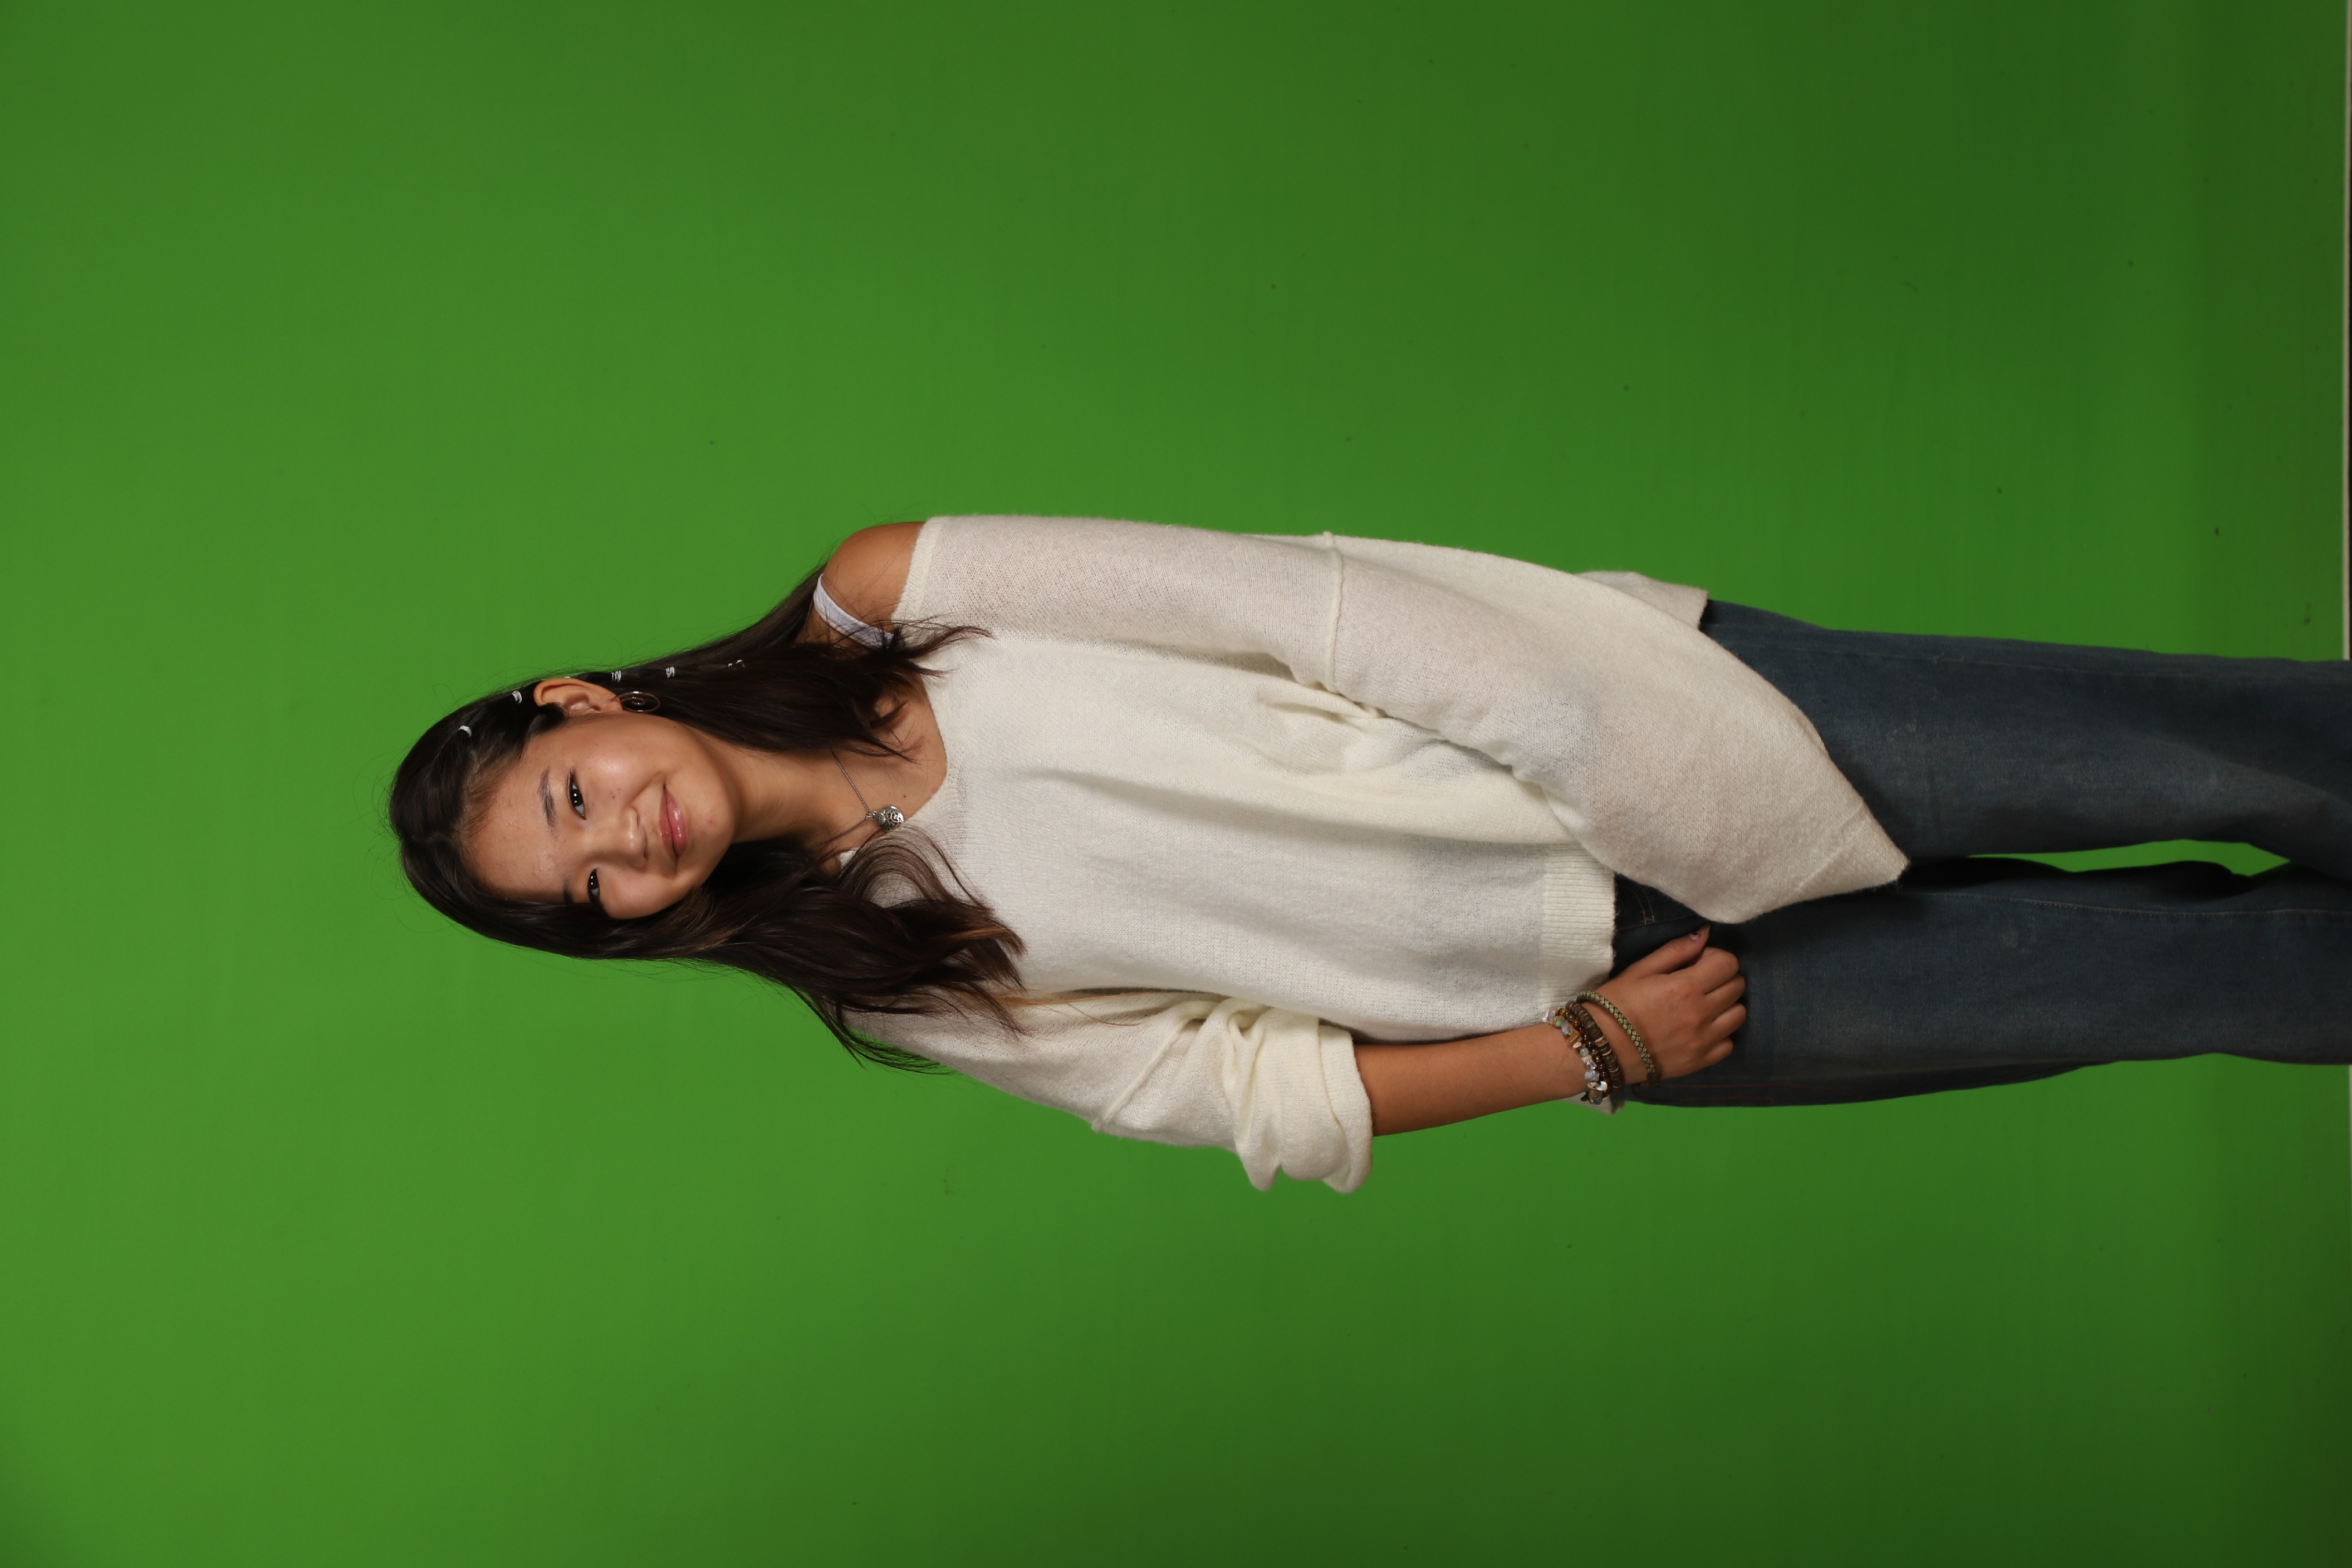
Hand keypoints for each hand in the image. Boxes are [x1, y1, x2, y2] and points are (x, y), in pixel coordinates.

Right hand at [1591, 927, 1744, 1082]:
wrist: (1600, 1047)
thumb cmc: (1616, 1003)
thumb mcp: (1640, 969)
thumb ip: (1676, 950)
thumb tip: (1704, 933)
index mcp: (1685, 987)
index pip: (1728, 963)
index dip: (1715, 957)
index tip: (1698, 962)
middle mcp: (1701, 1014)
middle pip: (1737, 987)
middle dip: (1722, 978)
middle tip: (1699, 982)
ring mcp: (1703, 1041)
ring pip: (1739, 1015)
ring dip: (1726, 1005)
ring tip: (1703, 1006)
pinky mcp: (1700, 1061)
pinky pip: (1729, 1044)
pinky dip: (1721, 1034)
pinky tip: (1702, 1029)